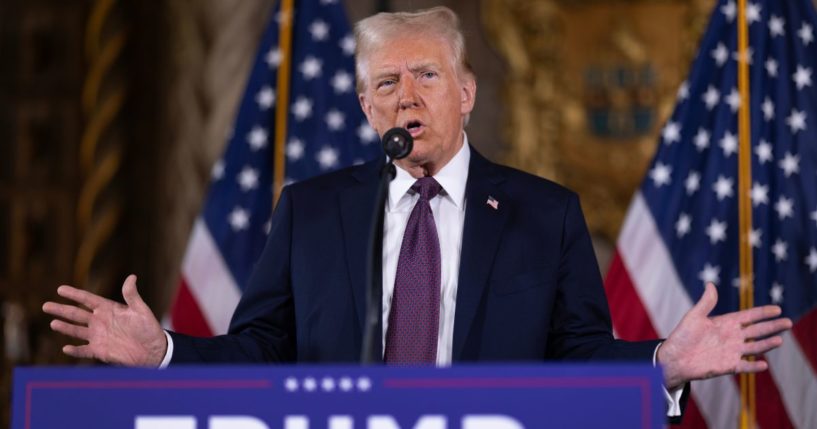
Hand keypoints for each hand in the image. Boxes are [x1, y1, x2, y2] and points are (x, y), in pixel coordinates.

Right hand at [43, 274, 166, 366]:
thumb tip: (131, 277)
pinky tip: (65, 348)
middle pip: (76, 314)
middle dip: (61, 309)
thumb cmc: (149, 328)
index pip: (87, 299)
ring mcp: (98, 336)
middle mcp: (100, 321)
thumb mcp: (140, 310)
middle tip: (46, 305)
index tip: (60, 289)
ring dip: (65, 327)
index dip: (74, 294)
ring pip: (76, 331)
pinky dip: (75, 351)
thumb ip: (132, 295)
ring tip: (53, 323)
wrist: (153, 350)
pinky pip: (83, 351)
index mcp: (108, 309)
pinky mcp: (100, 351)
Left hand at [657, 282, 791, 389]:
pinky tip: (763, 364)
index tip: (777, 309)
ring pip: (755, 347)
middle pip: (757, 331)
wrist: (674, 357)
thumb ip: (706, 303)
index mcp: (726, 323)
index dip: (762, 313)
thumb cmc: (682, 336)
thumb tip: (710, 284)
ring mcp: (732, 351)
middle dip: (772, 327)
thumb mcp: (694, 316)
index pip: (749, 317)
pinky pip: (744, 366)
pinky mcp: (728, 366)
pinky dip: (753, 366)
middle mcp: (733, 337)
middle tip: (788, 322)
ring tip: (779, 340)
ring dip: (767, 345)